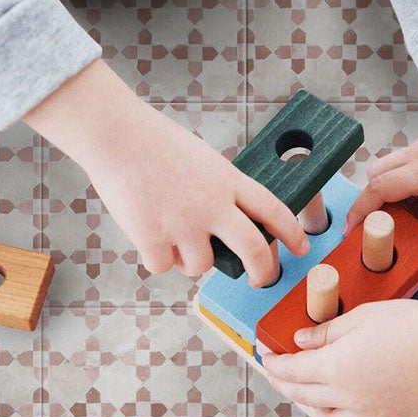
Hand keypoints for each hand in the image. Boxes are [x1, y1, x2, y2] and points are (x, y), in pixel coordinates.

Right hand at [25, 60, 309, 285]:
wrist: (117, 136)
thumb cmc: (152, 143)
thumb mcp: (202, 160)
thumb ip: (218, 190)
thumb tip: (222, 227)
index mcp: (227, 180)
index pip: (274, 210)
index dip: (291, 232)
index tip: (300, 247)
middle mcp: (212, 205)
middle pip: (253, 249)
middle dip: (263, 271)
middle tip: (261, 279)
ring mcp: (184, 224)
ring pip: (200, 265)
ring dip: (189, 259)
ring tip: (171, 234)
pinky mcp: (153, 238)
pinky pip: (163, 266)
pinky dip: (156, 256)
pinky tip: (146, 233)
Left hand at [262, 293, 417, 416]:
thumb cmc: (411, 325)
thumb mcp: (360, 318)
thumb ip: (326, 333)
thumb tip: (300, 342)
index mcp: (336, 369)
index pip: (292, 372)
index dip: (275, 364)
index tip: (267, 356)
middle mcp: (349, 398)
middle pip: (304, 397)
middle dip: (286, 385)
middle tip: (279, 373)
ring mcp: (372, 415)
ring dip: (313, 409)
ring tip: (309, 394)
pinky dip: (345, 416)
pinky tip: (346, 401)